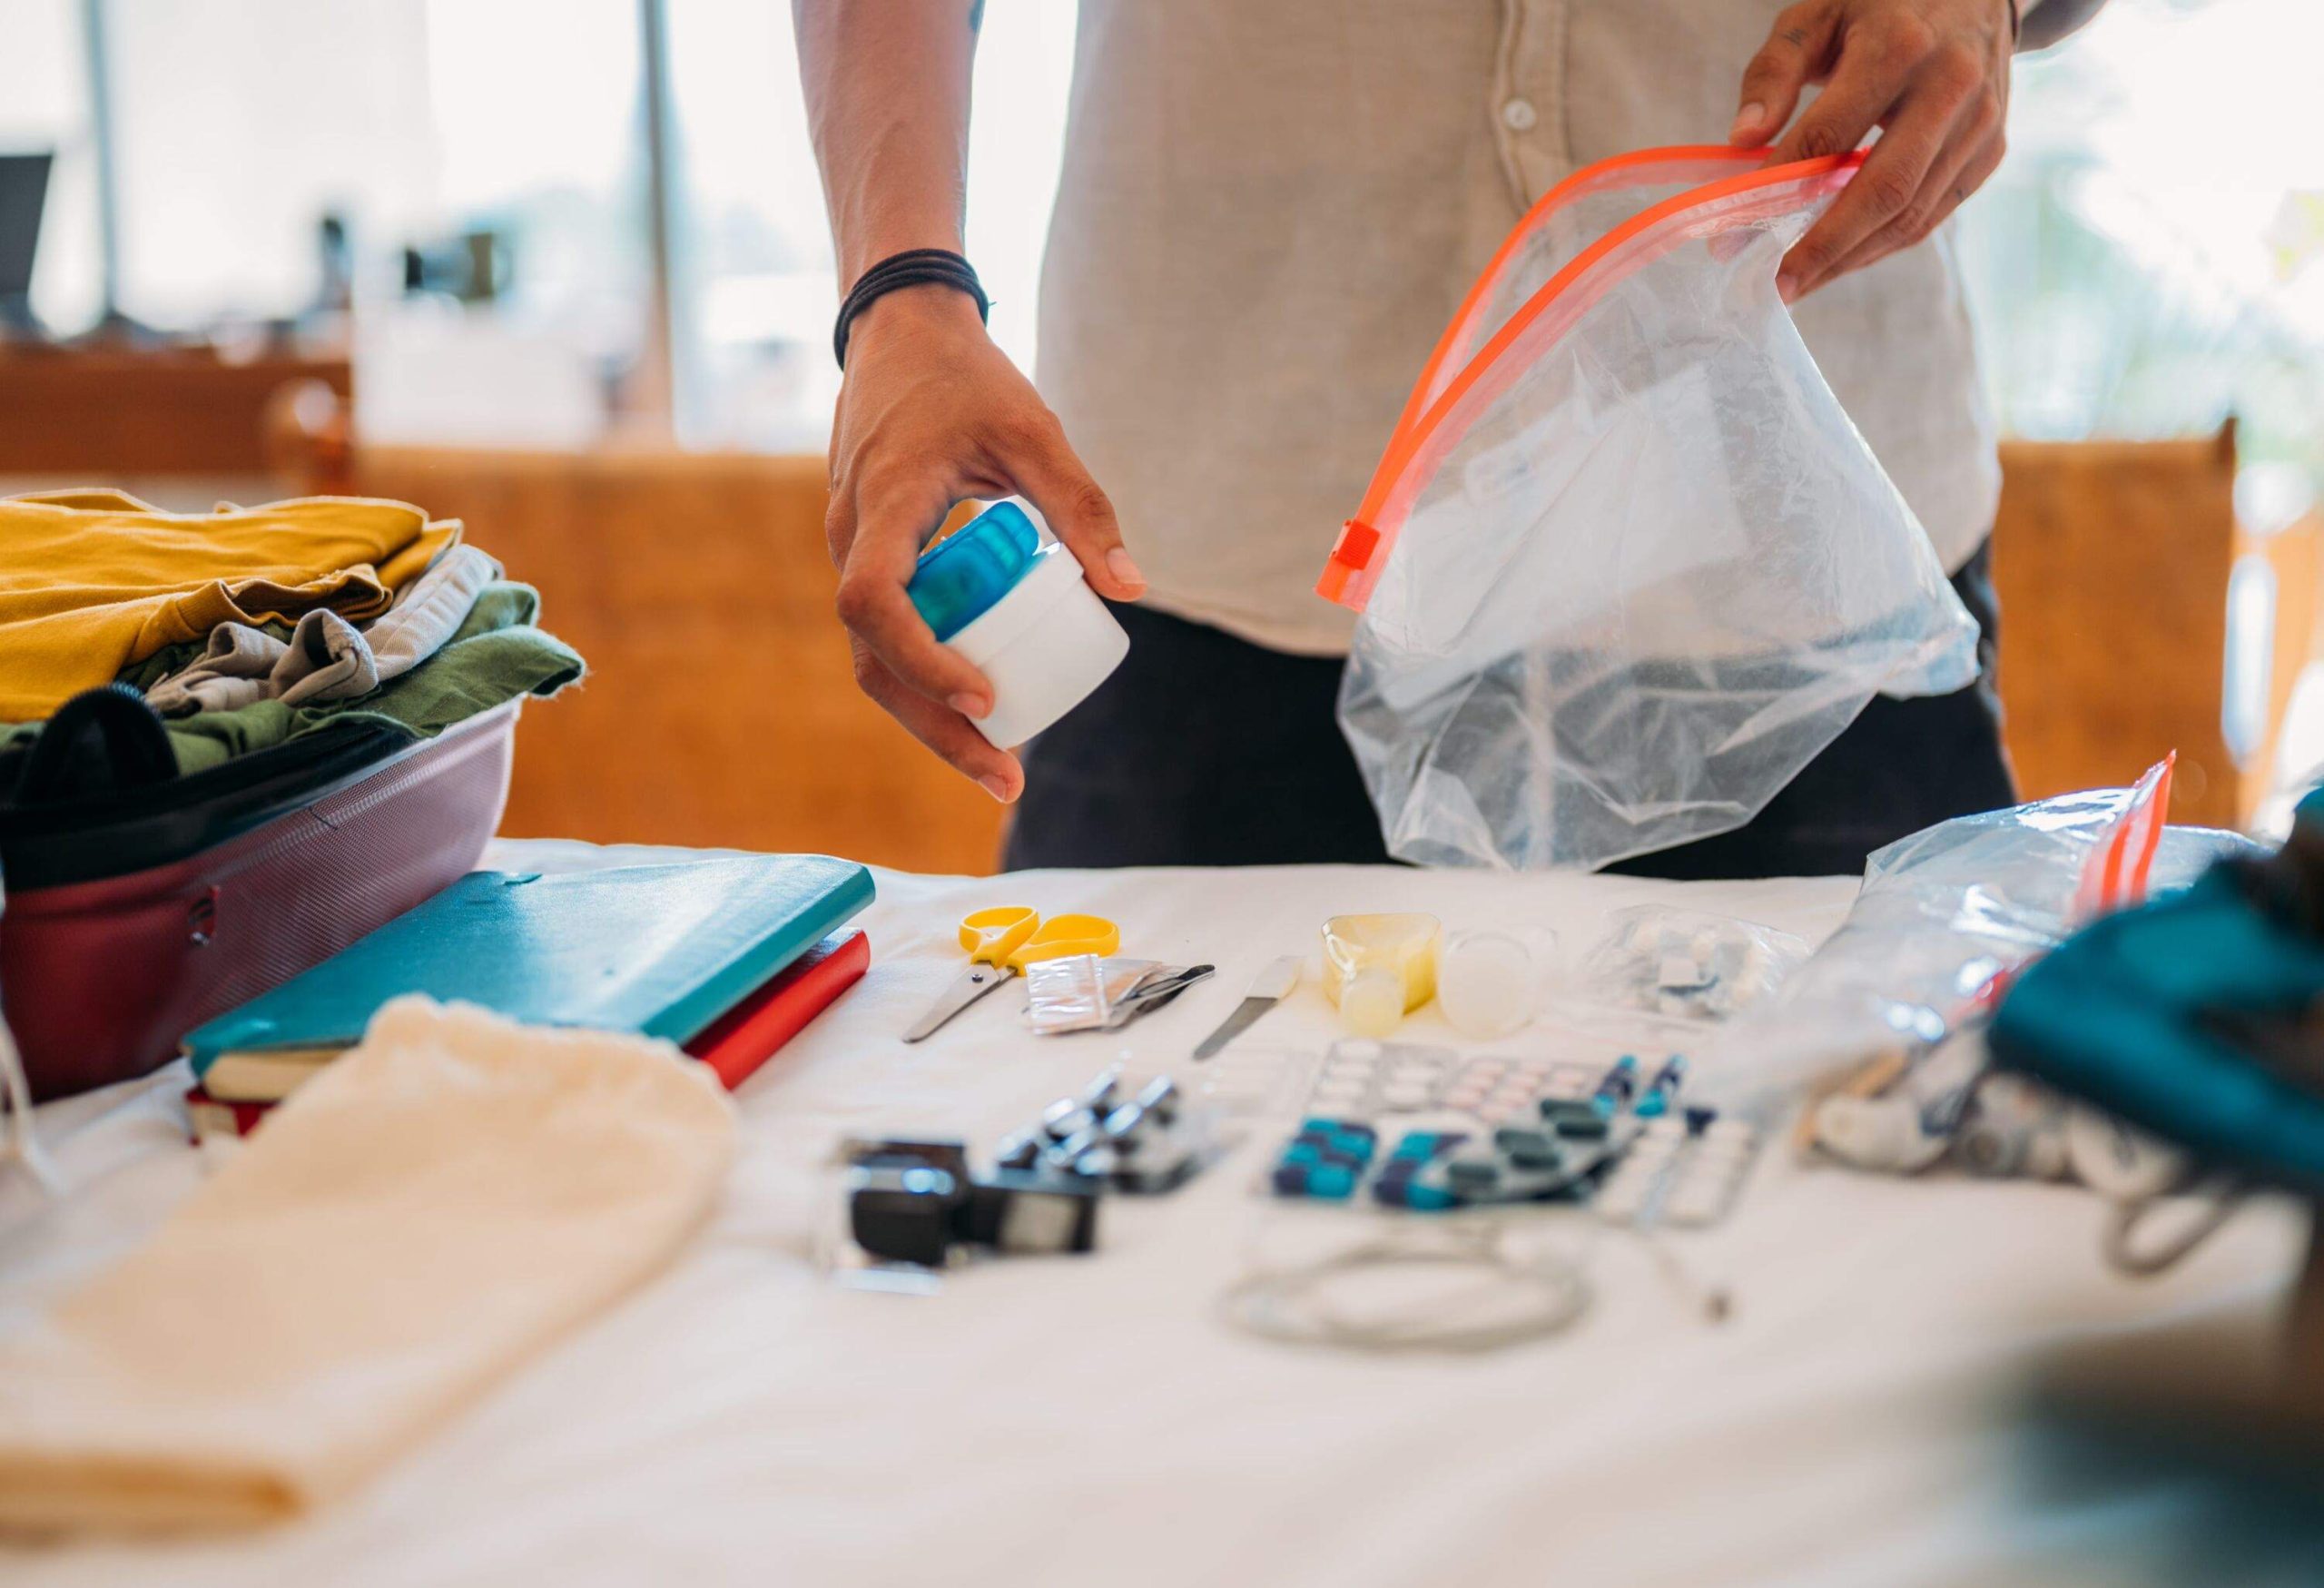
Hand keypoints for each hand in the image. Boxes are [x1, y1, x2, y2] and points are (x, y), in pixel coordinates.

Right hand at [825, 285, 1144, 801]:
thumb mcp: (1032, 433)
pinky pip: (889, 634)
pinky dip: (929, 677)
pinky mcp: (871, 555)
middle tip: (1005, 775)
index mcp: (882, 504)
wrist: (900, 330)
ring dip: (931, 718)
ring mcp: (854, 550)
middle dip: (935, 727)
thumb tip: (1134, 589)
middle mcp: (852, 537)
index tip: (983, 696)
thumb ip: (1081, 505)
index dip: (922, 659)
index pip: (873, 603)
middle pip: (872, 660)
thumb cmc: (965, 376)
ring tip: (1000, 765)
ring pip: (876, 659)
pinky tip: (982, 710)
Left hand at [1730, 0, 2011, 299]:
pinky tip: (1841, 259)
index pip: (1829, 134)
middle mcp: (1949, 86)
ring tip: (1799, 283)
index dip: (1779, 189)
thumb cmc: (1881, 4)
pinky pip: (1931, 215)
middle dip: (1823, 247)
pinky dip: (1882, 245)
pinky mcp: (1991, 149)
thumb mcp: (1817, 15)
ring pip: (1910, 213)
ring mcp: (1979, 123)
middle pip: (1883, 189)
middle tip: (1775, 287)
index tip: (1734, 234)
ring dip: (1849, 258)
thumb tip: (1742, 139)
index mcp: (1898, 47)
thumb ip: (1774, 71)